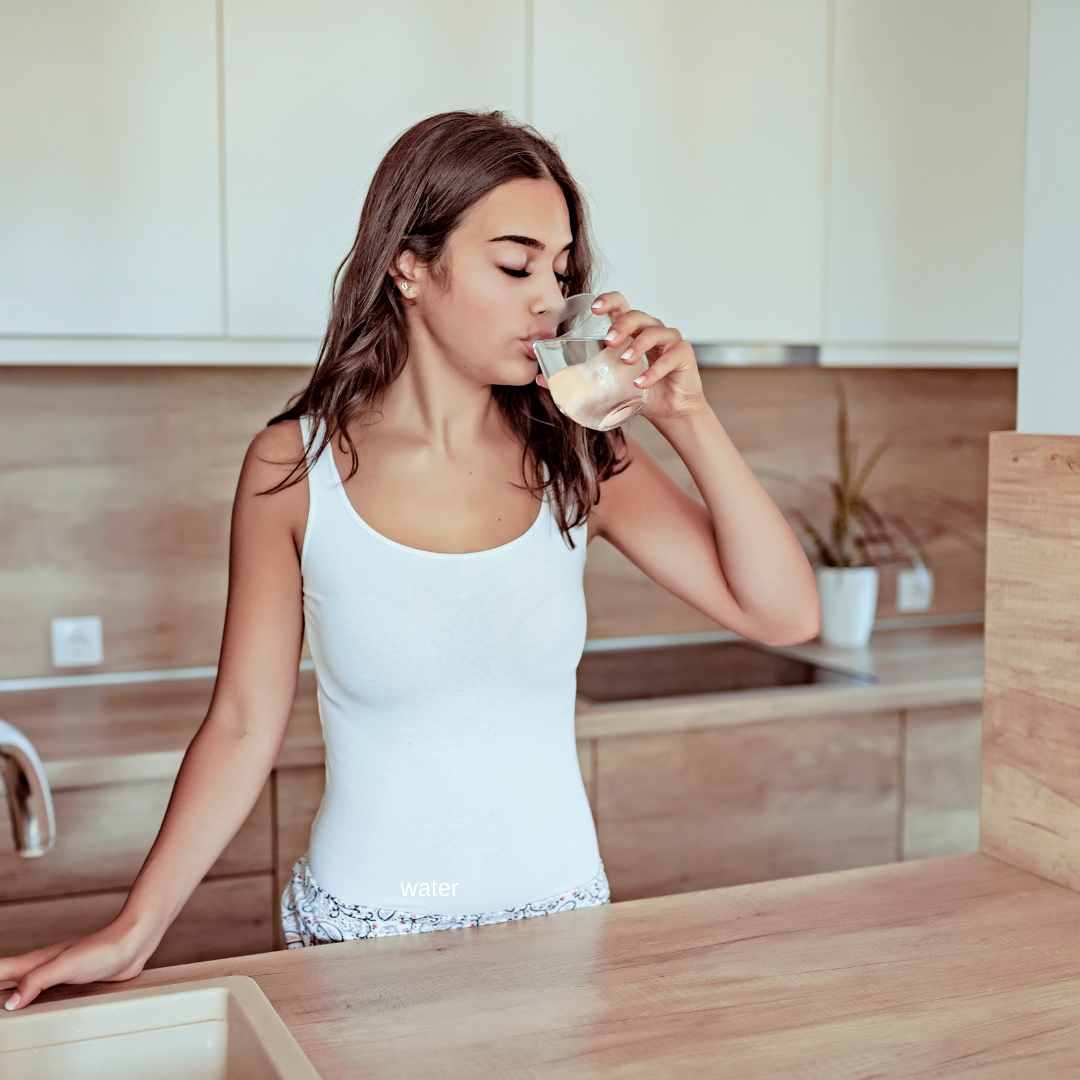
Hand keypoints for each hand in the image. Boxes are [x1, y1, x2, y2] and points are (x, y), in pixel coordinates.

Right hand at [0, 916, 157, 1010]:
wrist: (133, 944)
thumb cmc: (103, 949)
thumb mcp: (65, 965)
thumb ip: (37, 981)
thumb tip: (11, 1004)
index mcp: (34, 963)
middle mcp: (41, 969)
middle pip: (6, 979)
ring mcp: (55, 975)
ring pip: (23, 987)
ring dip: (9, 995)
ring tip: (4, 1008)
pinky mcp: (70, 983)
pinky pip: (43, 994)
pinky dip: (31, 1001)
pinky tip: (32, 1008)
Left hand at [563, 292, 706, 422]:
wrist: (670, 410)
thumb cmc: (638, 390)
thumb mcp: (606, 384)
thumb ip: (577, 378)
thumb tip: (540, 379)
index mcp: (631, 330)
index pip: (620, 305)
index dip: (609, 301)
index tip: (594, 307)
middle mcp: (650, 329)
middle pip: (637, 315)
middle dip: (622, 325)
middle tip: (608, 341)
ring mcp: (669, 340)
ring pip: (656, 331)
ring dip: (639, 345)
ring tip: (626, 361)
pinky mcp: (684, 355)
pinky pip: (672, 356)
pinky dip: (655, 370)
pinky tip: (641, 383)